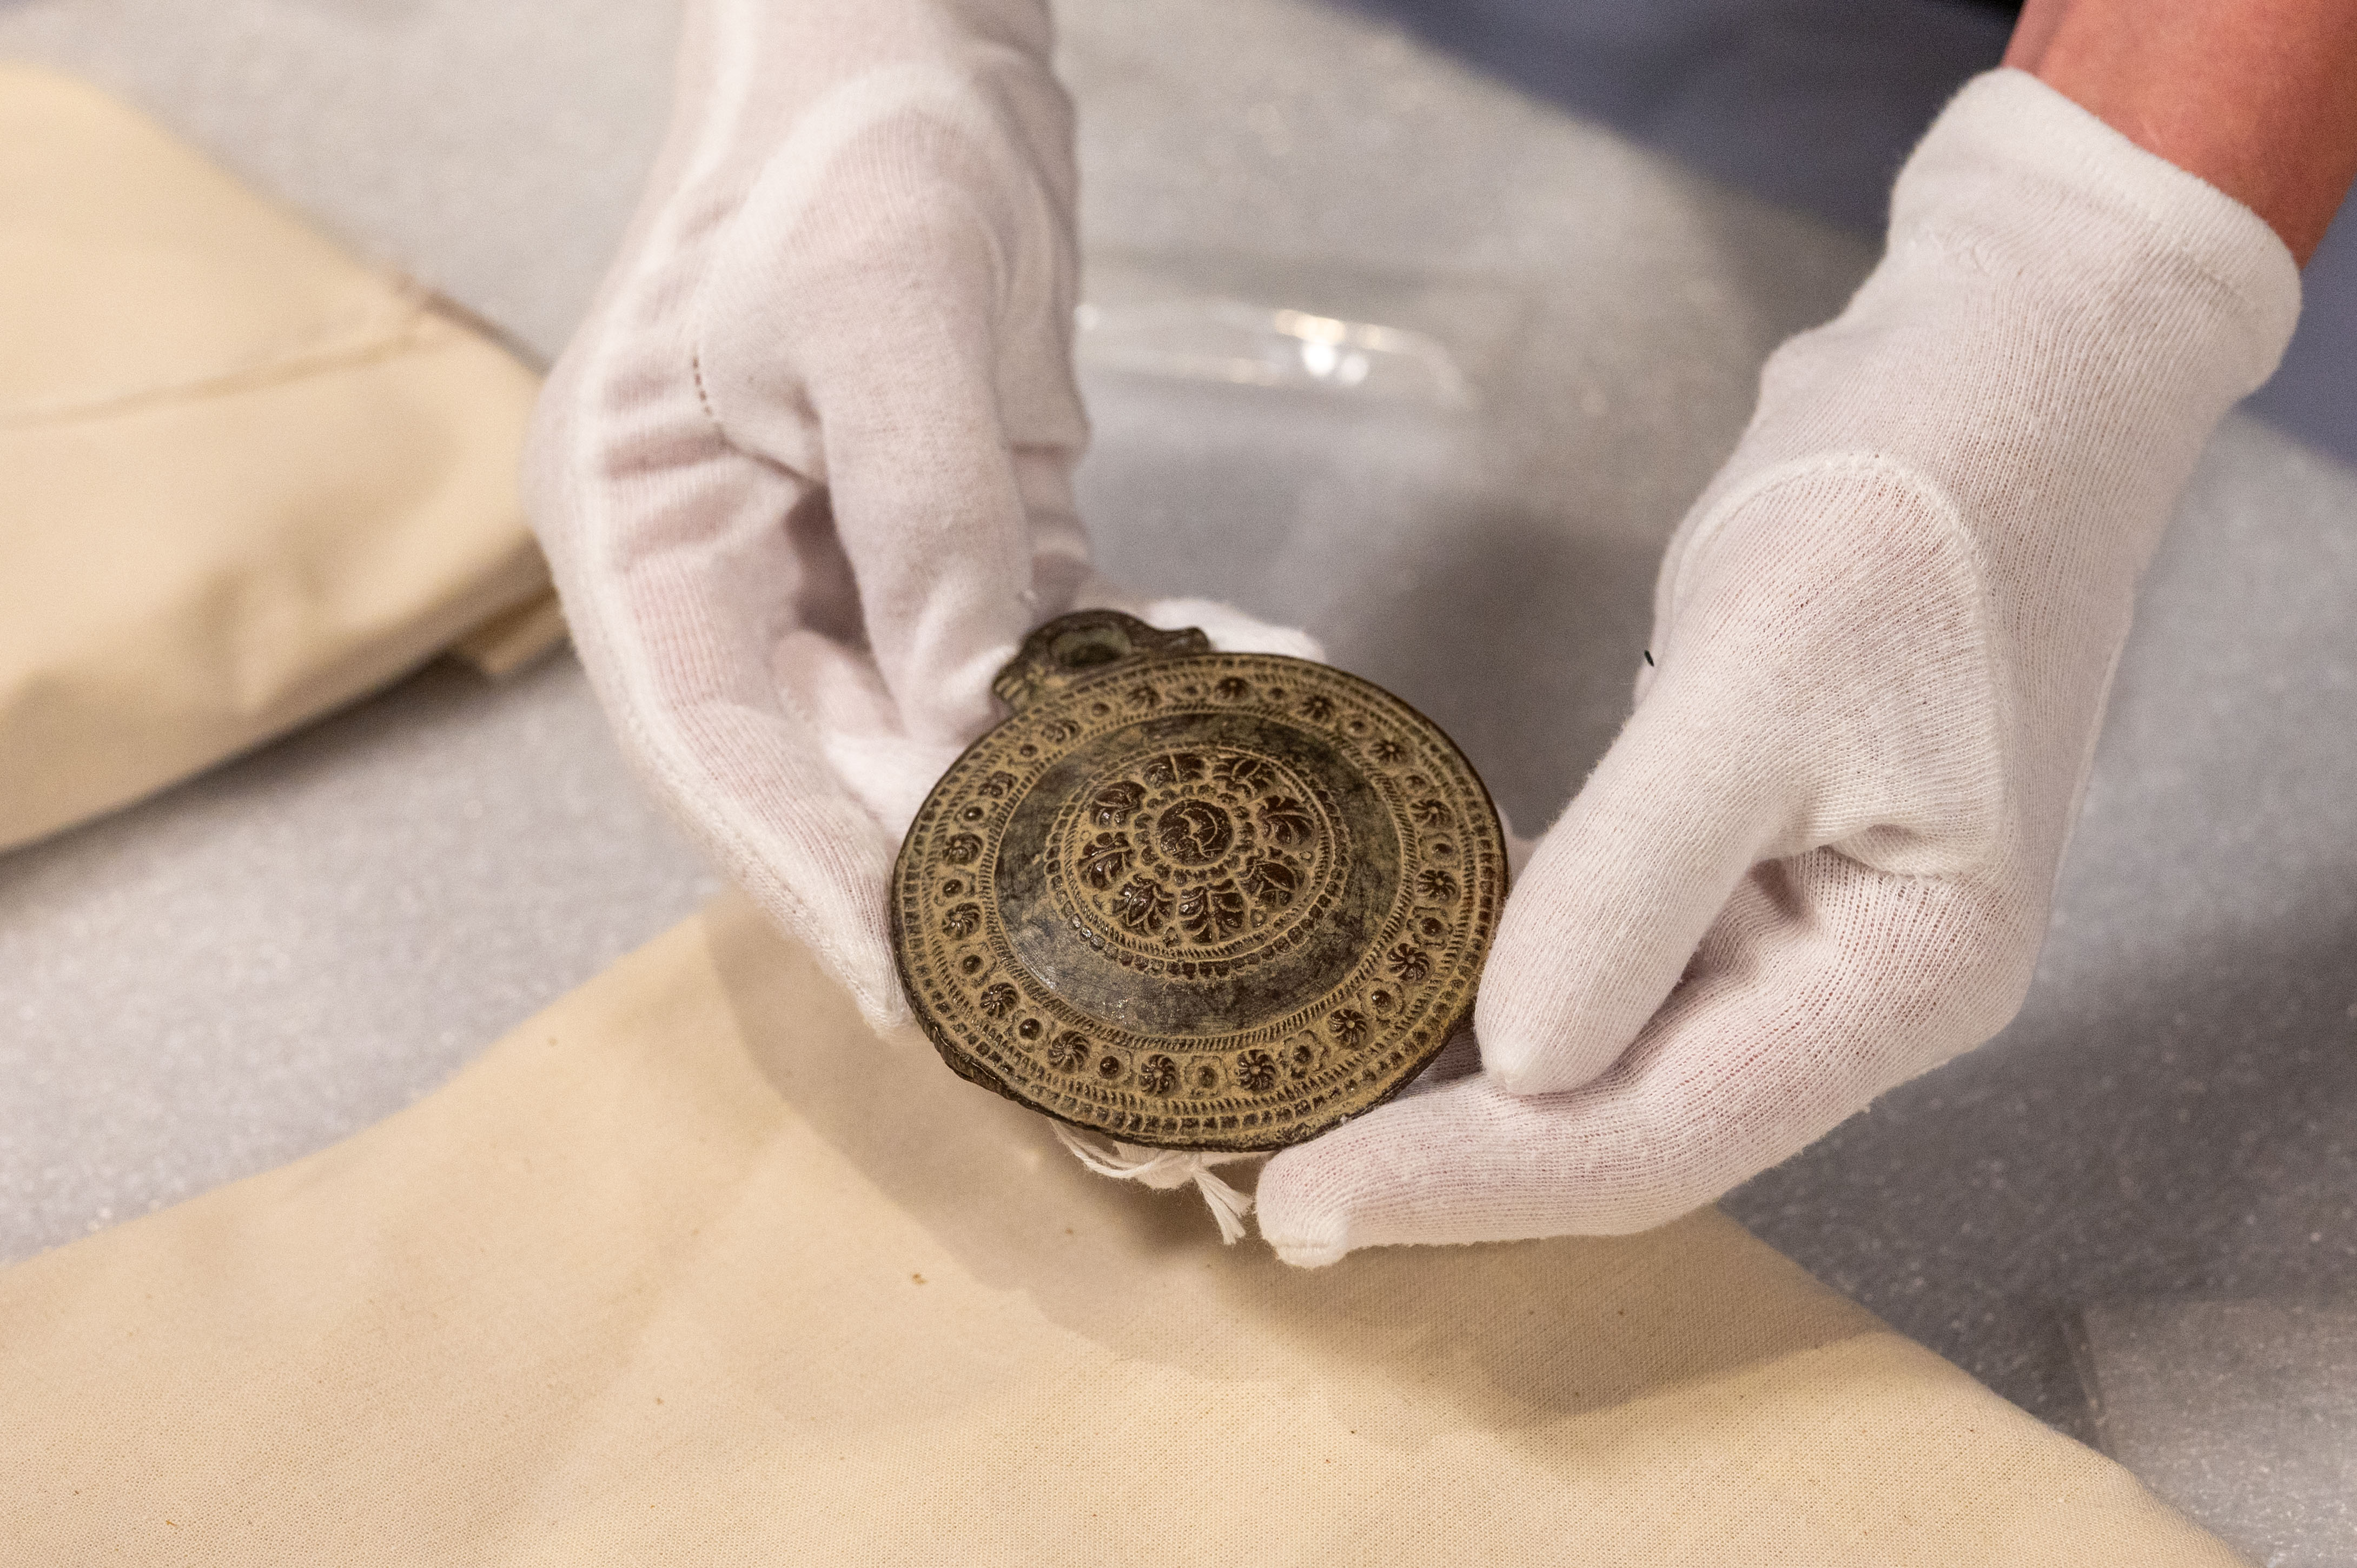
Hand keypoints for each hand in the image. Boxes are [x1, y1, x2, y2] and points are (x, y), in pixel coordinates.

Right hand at [527, 0, 1310, 1025]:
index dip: (808, 883)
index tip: (914, 995)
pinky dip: (1120, 711)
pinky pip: (1034, 672)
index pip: (716, 755)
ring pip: (941, 753)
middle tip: (1068, 1031)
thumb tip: (976, 703)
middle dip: (949, 906)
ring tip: (1166, 939)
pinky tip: (1230, 736)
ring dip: (1050, 836)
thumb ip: (924, 513)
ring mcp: (847, 584)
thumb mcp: (879, 306)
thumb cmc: (849, 143)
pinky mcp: (956, 560)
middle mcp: (736, 589)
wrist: (909, 51)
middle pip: (832, 783)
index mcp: (648, 546)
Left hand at [1257, 70, 2299, 1264]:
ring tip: (1301, 1101)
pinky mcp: (1749, 858)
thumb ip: (1636, 878)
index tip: (1301, 1203)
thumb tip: (1510, 1057)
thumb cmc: (1911, 510)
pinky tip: (1393, 983)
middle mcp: (1858, 985)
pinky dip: (1501, 977)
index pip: (1661, 1139)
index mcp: (1906, 975)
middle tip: (1264, 1172)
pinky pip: (1612, 959)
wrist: (2001, 374)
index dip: (1473, 1186)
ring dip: (1463, 1086)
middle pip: (1632, 1123)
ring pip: (1614, 1055)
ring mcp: (1804, 923)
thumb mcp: (1761, 679)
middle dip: (1451, 1158)